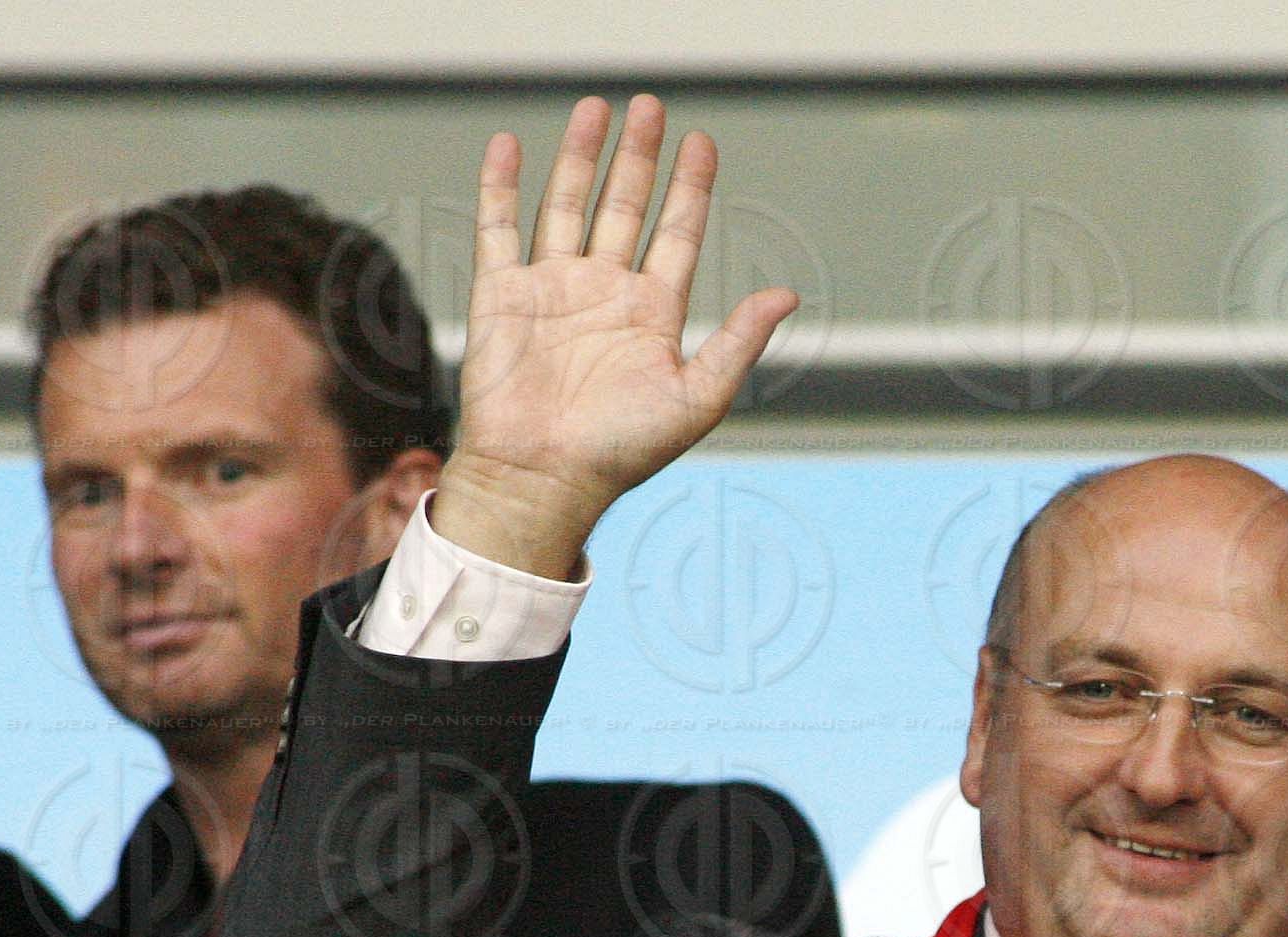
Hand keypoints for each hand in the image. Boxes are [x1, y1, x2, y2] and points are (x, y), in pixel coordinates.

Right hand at [434, 94, 798, 578]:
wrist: (543, 478)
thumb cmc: (620, 453)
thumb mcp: (697, 398)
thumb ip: (739, 343)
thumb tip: (787, 295)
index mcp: (651, 315)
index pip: (678, 235)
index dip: (691, 189)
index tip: (703, 144)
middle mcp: (603, 294)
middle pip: (626, 208)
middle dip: (640, 159)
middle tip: (652, 108)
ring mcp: (552, 290)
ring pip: (569, 206)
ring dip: (582, 158)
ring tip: (598, 109)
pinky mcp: (503, 295)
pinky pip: (501, 229)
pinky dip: (503, 187)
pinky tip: (512, 148)